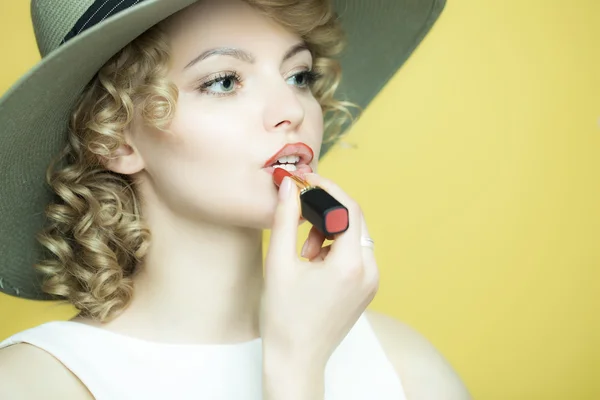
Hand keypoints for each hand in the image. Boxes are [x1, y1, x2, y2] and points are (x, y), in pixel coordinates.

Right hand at [261, 172, 379, 367]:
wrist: (296, 359)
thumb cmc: (283, 316)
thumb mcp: (279, 264)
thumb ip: (285, 219)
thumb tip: (289, 186)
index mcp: (350, 265)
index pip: (348, 209)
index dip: (327, 188)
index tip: (305, 180)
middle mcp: (369, 271)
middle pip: (354, 220)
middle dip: (325, 211)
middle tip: (299, 218)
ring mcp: (372, 282)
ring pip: (355, 236)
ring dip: (329, 231)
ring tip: (304, 252)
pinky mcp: (368, 288)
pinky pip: (356, 253)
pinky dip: (336, 247)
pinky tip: (314, 262)